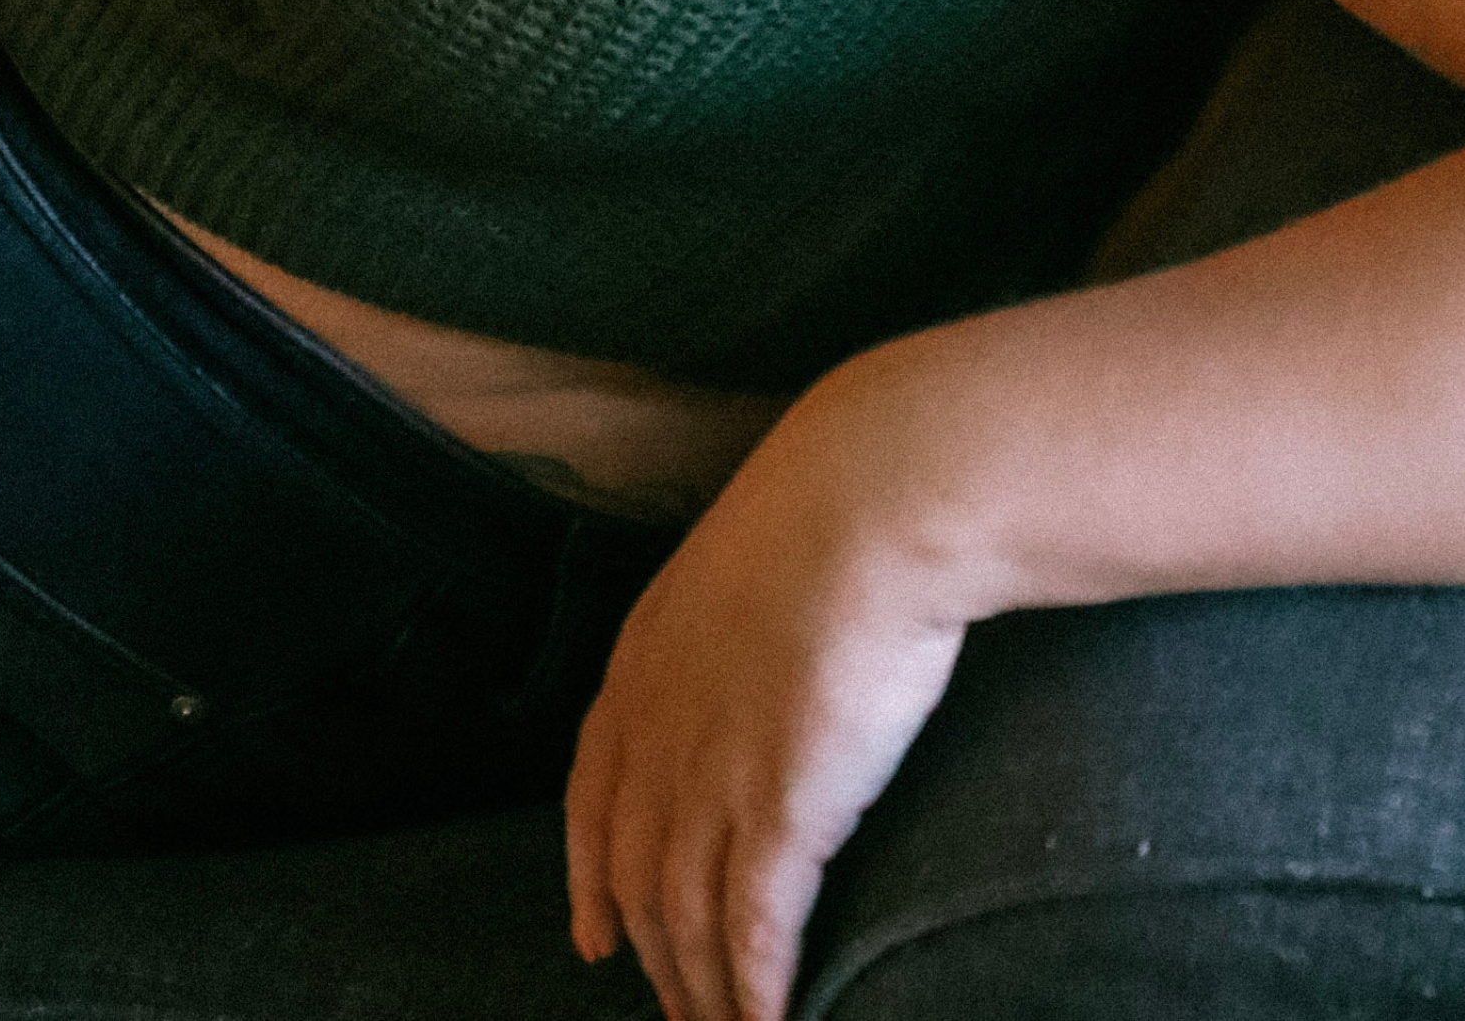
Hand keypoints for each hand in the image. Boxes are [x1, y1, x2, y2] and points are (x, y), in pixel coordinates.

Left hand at [564, 401, 968, 1020]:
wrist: (875, 495)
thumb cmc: (840, 502)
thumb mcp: (755, 551)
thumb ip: (746, 609)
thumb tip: (781, 628)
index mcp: (646, 659)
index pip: (593, 794)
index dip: (589, 875)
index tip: (593, 939)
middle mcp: (661, 727)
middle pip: (636, 872)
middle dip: (652, 954)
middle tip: (676, 1008)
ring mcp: (713, 773)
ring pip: (685, 917)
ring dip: (702, 990)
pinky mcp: (780, 812)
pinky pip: (753, 931)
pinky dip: (753, 990)